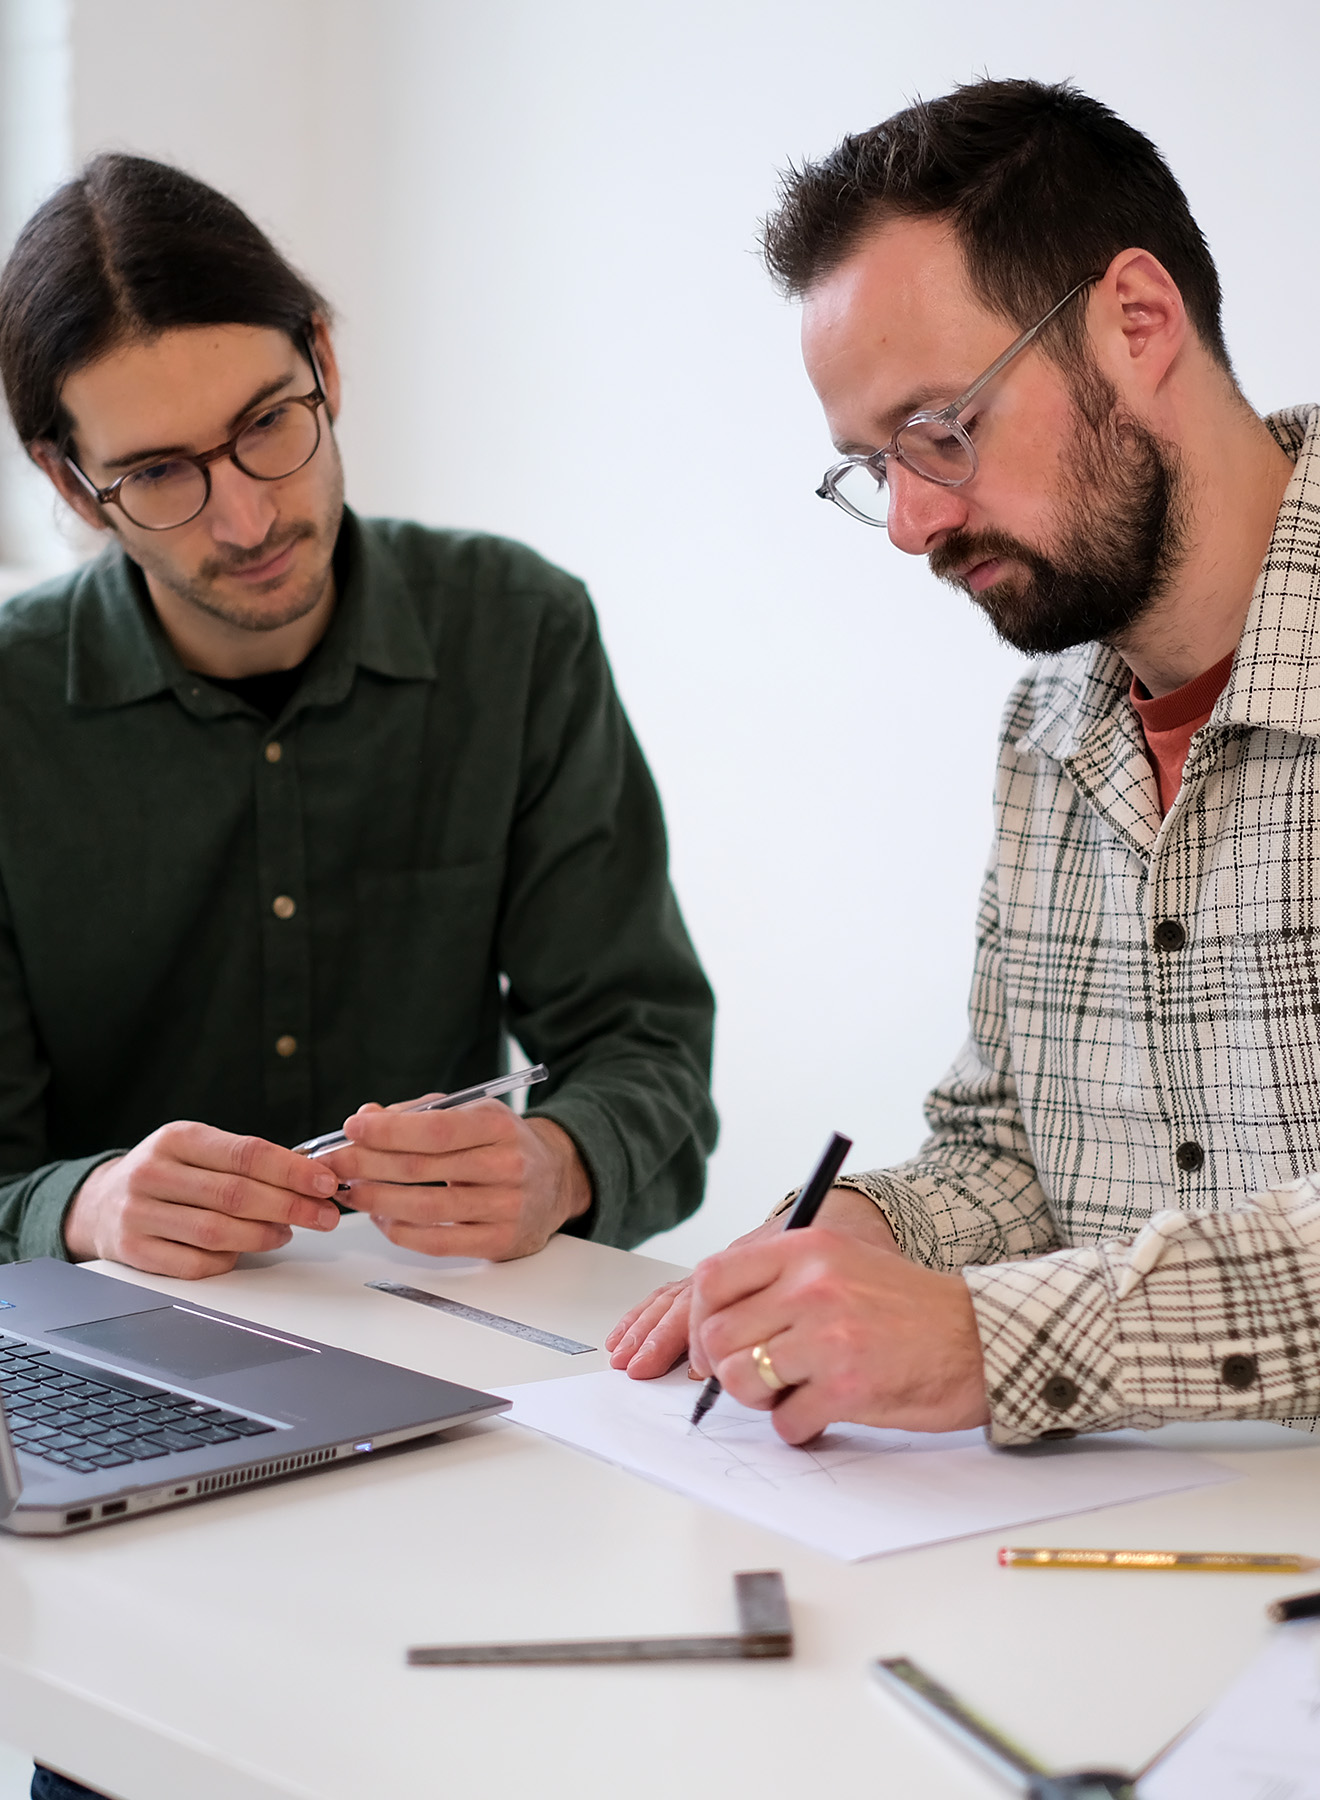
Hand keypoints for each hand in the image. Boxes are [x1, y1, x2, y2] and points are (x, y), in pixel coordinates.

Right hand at [63, 1123, 342, 1278]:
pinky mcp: (134, 1251)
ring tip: (286, 1232)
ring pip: (217, 1232)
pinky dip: (228, 1260)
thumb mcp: (198, 1149)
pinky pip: (194, 1264)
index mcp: (177, 1138)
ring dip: (263, 1235)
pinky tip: (245, 1250)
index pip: (245, 1153)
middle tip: (323, 1214)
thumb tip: (310, 1175)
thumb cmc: (168, 1174)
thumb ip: (246, 1159)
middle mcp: (154, 1173)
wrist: (101, 1203)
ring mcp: (139, 1213)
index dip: (292, 1170)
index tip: (325, 1181)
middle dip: (290, 1206)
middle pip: (235, 1194)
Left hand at [320, 1098, 591, 1259]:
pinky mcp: (499, 1241)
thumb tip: (367, 1117)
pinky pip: (437, 1242)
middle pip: (422, 1168)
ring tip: (351, 1191)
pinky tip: (382, 1219)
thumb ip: (419, 1113)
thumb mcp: (472, 1114)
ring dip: (377, 1200)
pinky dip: (400, 1231)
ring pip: (425, 1208)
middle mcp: (506, 1164)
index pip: (435, 1128)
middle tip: (335, 1164)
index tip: (354, 1129)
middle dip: (367, 1165)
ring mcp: (505, 1206)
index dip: (388, 1130)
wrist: (556, 1181)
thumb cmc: (503, 1145)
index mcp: (497, 1125)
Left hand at [688, 1226, 988, 1441]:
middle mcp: (812, 1286)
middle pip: (717, 1337)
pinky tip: (826, 1413)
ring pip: (742, 1382)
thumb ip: (781, 1280)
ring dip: (761, 1400)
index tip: (709, 1345)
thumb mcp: (843, 1263)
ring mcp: (829, 1337)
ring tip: (794, 1394)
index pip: (712, 1279)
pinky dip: (800, 1428)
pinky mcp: (848, 1388)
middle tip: (760, 1378)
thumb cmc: (910, 1307)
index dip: (699, 1320)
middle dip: (729, 1368)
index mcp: (806, 1249)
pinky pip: (786, 1423)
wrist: (980, 1338)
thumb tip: (714, 1323)